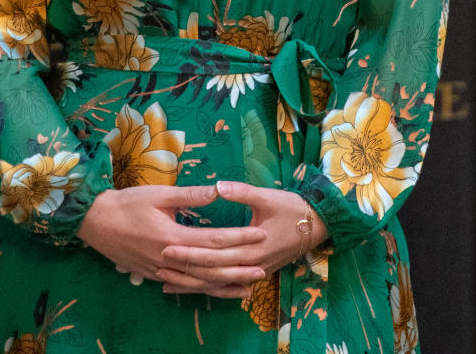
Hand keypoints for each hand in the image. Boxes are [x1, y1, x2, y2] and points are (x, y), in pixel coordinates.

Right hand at [78, 184, 268, 297]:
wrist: (95, 223)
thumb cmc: (127, 203)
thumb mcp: (158, 194)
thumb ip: (190, 195)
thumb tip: (218, 190)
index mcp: (172, 237)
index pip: (214, 240)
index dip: (239, 237)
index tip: (260, 233)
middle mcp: (170, 260)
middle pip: (211, 267)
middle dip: (239, 266)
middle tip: (263, 265)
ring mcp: (162, 272)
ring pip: (200, 283)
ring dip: (226, 284)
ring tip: (249, 284)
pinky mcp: (156, 277)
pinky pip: (185, 287)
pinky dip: (205, 290)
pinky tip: (219, 290)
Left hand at [157, 182, 327, 293]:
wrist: (317, 225)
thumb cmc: (292, 207)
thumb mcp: (267, 196)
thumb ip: (241, 192)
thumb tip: (217, 186)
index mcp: (252, 246)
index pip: (214, 253)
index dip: (189, 251)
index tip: (165, 247)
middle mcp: (252, 266)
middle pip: (212, 272)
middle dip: (184, 269)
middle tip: (158, 264)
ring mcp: (255, 273)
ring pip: (218, 284)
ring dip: (192, 284)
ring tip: (166, 283)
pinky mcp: (256, 274)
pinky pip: (228, 286)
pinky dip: (208, 288)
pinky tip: (191, 288)